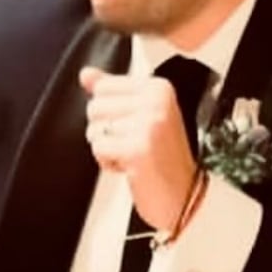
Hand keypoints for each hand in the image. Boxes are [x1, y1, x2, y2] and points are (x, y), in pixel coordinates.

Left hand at [80, 66, 197, 232]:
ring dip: (107, 149)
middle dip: (105, 131)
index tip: (132, 126)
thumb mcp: (141, 117)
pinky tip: (130, 167)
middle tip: (132, 144)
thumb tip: (86, 74)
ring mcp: (147, 124)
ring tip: (132, 156)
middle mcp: (155, 101)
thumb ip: (113, 92)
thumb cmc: (163, 160)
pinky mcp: (136, 148)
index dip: (109, 112)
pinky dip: (108, 163)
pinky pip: (98, 148)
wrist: (184, 196)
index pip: (104, 86)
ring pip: (95, 129)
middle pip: (95, 106)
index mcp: (158, 88)